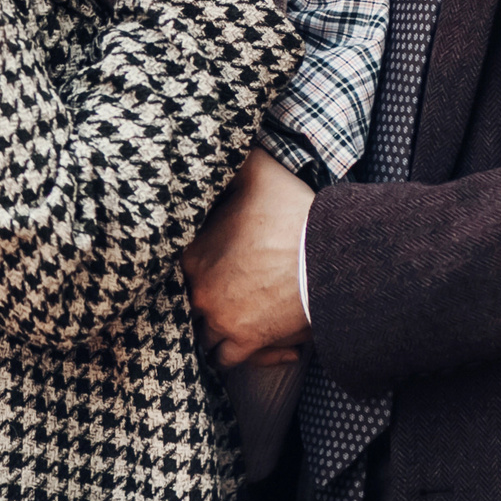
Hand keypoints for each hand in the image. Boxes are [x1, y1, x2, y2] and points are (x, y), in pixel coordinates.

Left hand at [184, 149, 313, 367]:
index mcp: (191, 254)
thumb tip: (218, 141)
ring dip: (214, 329)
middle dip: (200, 298)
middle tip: (220, 292)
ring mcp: (220, 321)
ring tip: (232, 318)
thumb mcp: (259, 171)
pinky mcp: (247, 343)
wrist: (330, 258)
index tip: (206, 263)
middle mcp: (197, 292)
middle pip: (185, 303)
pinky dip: (238, 354)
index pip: (170, 267)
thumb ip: (233, 159)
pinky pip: (227, 360)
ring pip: (202, 335)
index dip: (189, 264)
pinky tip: (257, 342)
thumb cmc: (293, 215)